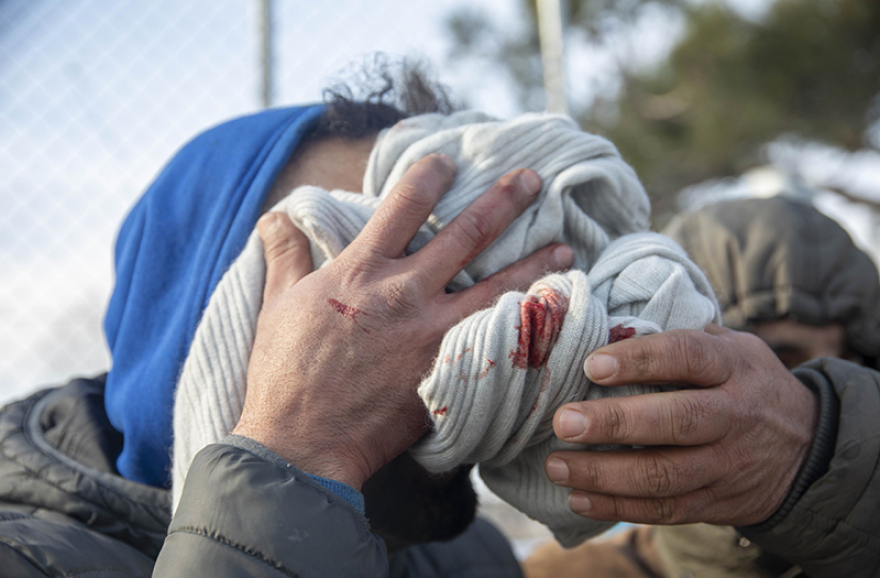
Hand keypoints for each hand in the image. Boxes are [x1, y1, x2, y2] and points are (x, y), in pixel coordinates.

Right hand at [233, 154, 573, 489]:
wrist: (302, 439)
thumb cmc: (284, 372)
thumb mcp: (276, 303)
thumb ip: (284, 253)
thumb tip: (276, 214)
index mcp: (361, 269)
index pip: (404, 203)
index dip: (430, 174)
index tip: (448, 161)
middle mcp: (405, 291)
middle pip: (467, 233)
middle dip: (504, 201)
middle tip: (532, 179)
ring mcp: (432, 332)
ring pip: (499, 285)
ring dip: (536, 262)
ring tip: (566, 247)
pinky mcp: (448, 370)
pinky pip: (499, 341)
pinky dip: (531, 324)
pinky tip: (555, 315)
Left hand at [544, 324, 817, 525]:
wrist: (807, 448)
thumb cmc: (745, 383)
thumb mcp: (733, 348)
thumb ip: (683, 339)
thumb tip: (611, 328)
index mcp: (734, 367)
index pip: (687, 356)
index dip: (639, 360)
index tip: (591, 366)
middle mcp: (734, 416)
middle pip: (675, 421)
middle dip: (614, 423)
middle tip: (564, 421)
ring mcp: (726, 464)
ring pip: (664, 474)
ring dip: (604, 474)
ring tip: (557, 465)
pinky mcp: (716, 503)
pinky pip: (665, 511)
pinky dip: (618, 508)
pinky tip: (578, 498)